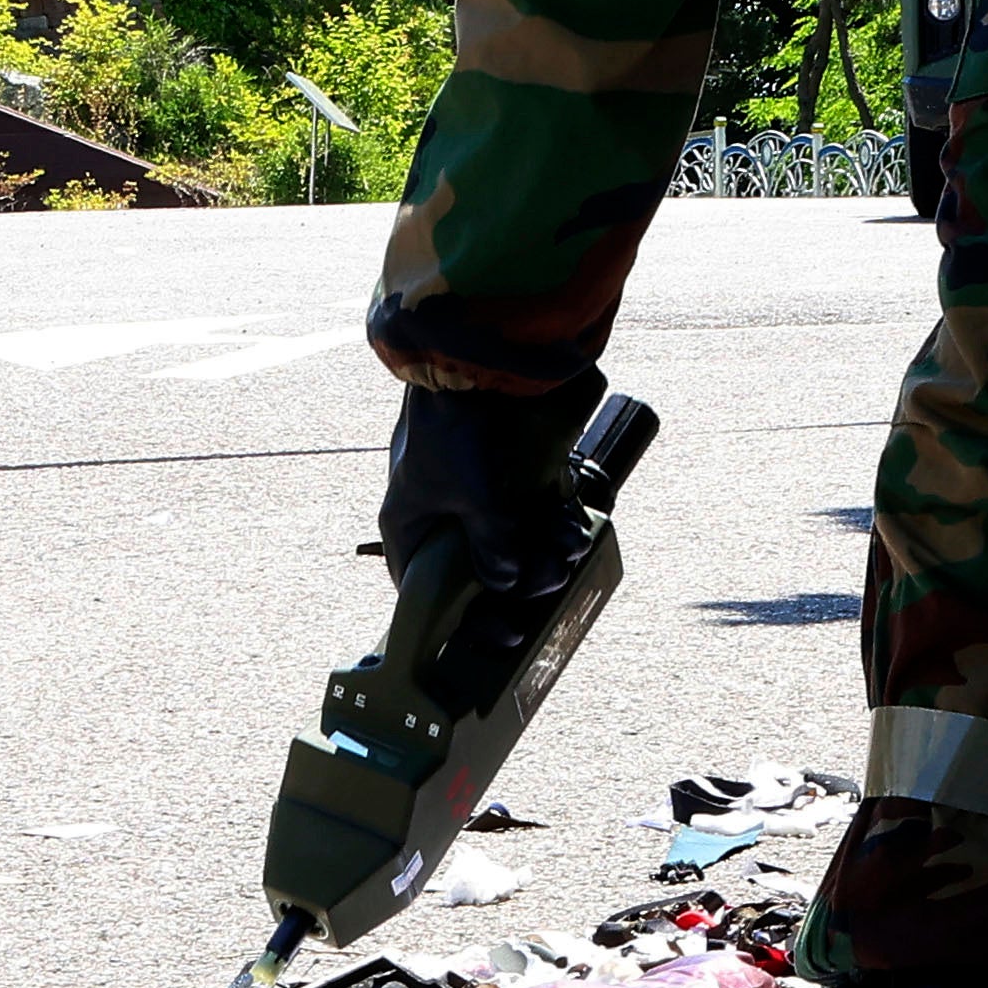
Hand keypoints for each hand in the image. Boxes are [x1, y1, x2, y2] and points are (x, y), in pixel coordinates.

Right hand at [380, 370, 605, 599]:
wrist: (479, 352)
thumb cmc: (454, 424)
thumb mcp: (474, 495)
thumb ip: (493, 545)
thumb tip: (509, 582)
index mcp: (413, 523)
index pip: (424, 592)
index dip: (460, 621)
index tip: (499, 635)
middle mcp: (443, 514)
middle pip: (479, 573)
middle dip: (518, 583)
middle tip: (547, 586)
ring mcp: (479, 494)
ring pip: (514, 544)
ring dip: (544, 554)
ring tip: (565, 554)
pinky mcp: (511, 473)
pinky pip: (534, 514)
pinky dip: (555, 525)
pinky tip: (574, 530)